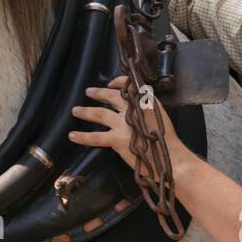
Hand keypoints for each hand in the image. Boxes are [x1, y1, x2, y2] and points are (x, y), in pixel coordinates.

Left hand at [68, 75, 193, 171]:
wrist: (168, 158)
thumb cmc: (166, 140)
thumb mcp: (159, 115)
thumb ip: (146, 107)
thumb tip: (133, 103)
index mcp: (144, 102)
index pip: (129, 86)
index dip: (118, 83)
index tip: (110, 83)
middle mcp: (133, 110)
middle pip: (111, 97)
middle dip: (99, 93)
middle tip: (88, 92)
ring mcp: (123, 124)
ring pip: (100, 114)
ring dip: (86, 112)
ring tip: (75, 111)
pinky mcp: (117, 139)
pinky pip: (96, 137)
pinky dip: (83, 136)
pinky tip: (73, 135)